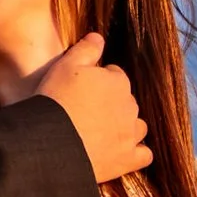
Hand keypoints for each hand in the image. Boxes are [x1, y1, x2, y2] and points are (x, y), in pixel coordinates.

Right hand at [39, 33, 150, 183]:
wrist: (52, 143)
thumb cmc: (56, 100)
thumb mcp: (65, 66)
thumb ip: (86, 49)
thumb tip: (99, 37)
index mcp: (118, 82)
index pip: (115, 76)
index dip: (99, 81)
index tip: (82, 90)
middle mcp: (130, 107)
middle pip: (126, 101)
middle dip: (112, 104)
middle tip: (87, 111)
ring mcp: (131, 135)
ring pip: (138, 126)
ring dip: (126, 126)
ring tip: (104, 132)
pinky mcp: (128, 159)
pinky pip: (144, 155)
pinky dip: (136, 153)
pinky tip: (122, 152)